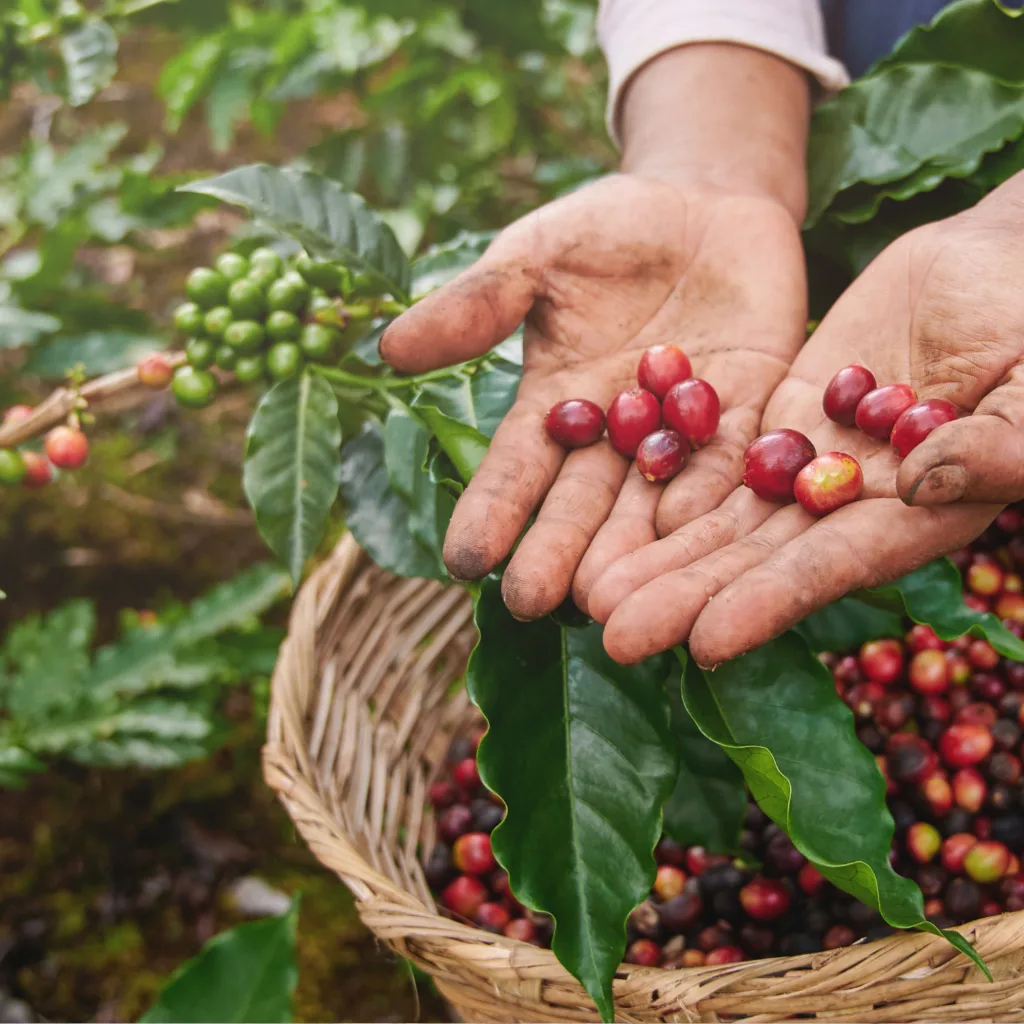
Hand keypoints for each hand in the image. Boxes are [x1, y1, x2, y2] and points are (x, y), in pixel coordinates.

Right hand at [380, 173, 806, 617]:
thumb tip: (387, 348)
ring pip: (654, 503)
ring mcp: (682, 433)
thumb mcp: (535, 255)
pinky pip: (733, 463)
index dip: (491, 511)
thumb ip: (477, 304)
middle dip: (558, 551)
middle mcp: (614, 436)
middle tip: (534, 602)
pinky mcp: (750, 416)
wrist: (705, 203)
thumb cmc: (607, 228)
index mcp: (555, 405)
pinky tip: (696, 539)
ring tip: (614, 601)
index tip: (463, 559)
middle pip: (583, 503)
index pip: (516, 468)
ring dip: (635, 553)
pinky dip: (715, 499)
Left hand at [586, 179, 1023, 665]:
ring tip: (590, 586)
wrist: (1007, 269)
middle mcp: (851, 503)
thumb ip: (999, 444)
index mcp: (916, 517)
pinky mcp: (785, 410)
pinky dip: (675, 470)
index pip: (829, 570)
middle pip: (755, 556)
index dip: (766, 605)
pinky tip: (618, 499)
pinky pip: (723, 444)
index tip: (700, 643)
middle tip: (607, 629)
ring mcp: (813, 457)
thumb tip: (922, 481)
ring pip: (725, 511)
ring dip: (659, 548)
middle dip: (684, 593)